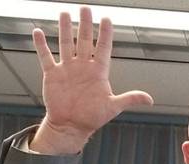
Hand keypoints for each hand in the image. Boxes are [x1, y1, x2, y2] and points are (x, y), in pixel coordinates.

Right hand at [31, 7, 152, 153]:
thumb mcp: (113, 107)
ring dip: (65, 29)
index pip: (103, 48)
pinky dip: (41, 45)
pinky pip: (46, 56)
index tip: (106, 19)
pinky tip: (38, 32)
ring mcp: (67, 68)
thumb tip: (150, 100)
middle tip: (85, 8)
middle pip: (84, 41)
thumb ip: (130, 99)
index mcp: (98, 72)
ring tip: (65, 13)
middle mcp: (83, 66)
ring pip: (66, 44)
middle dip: (85, 25)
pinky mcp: (52, 74)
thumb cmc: (93, 117)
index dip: (105, 34)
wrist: (72, 126)